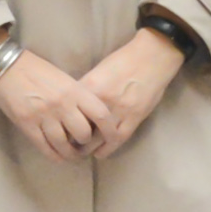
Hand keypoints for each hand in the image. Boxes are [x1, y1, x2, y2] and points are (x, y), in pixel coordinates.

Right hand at [0, 32, 103, 165]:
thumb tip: (89, 119)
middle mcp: (62, 104)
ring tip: (72, 155)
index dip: (110, 131)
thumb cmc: (36, 70)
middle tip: (84, 145)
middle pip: (83, 134)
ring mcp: (43, 115)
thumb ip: (77, 96)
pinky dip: (54, 155)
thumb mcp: (63, 79)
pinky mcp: (27, 124)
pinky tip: (58, 156)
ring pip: (64, 144)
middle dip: (86, 143)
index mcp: (74, 90)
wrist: (6, 66)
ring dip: (70, 154)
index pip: (101, 115)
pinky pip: (45, 147)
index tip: (111, 138)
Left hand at [74, 29, 185, 159]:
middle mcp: (102, 100)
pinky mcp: (135, 117)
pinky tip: (99, 154)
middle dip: (72, 139)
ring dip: (88, 148)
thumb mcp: (99, 70)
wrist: (152, 57)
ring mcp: (120, 110)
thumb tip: (73, 104)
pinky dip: (107, 148)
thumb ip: (87, 88)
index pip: (70, 110)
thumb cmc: (124, 60)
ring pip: (99, 137)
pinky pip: (118, 138)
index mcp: (90, 86)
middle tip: (67, 145)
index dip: (62, 123)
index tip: (58, 130)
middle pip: (81, 127)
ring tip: (81, 152)